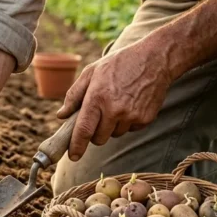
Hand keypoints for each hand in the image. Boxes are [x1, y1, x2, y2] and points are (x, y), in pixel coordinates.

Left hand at [56, 39, 171, 160]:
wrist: (155, 59)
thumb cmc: (119, 63)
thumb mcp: (91, 72)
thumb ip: (74, 95)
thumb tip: (61, 116)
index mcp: (97, 97)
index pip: (84, 130)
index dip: (76, 146)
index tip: (72, 156)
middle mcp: (115, 110)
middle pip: (98, 139)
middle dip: (94, 133)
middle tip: (97, 116)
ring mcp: (132, 116)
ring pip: (114, 135)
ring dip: (112, 126)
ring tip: (117, 103)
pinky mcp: (145, 119)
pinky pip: (130, 130)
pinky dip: (127, 122)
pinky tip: (130, 104)